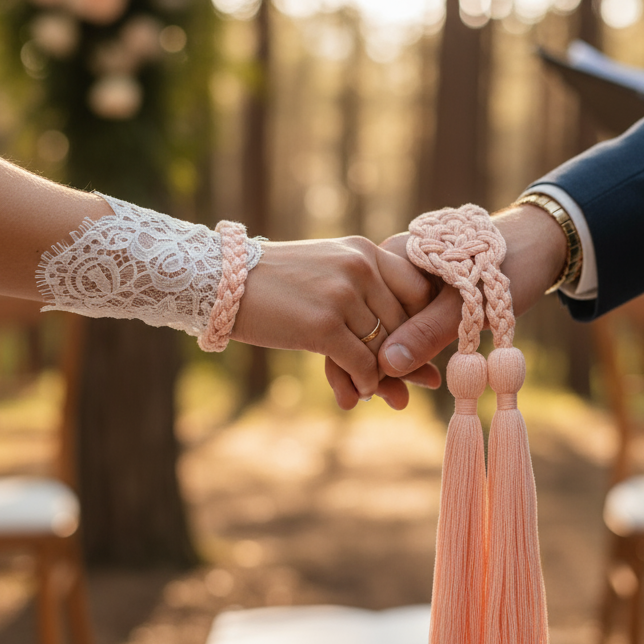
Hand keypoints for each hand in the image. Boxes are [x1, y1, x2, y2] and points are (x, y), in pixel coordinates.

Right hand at [231, 235, 435, 405]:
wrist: (224, 284)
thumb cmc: (279, 285)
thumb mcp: (328, 270)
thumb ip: (367, 293)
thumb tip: (406, 336)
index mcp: (364, 251)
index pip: (417, 290)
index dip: (420, 323)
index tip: (415, 347)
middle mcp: (359, 268)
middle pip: (402, 323)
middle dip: (406, 357)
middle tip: (413, 382)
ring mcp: (342, 295)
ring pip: (384, 346)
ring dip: (385, 375)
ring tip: (385, 391)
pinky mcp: (322, 326)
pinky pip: (362, 363)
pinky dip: (366, 383)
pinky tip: (361, 392)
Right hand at [326, 204, 567, 405]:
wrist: (540, 243)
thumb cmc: (508, 263)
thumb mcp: (469, 301)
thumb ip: (428, 331)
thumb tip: (387, 365)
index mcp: (394, 255)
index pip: (364, 310)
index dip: (366, 353)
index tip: (377, 391)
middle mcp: (391, 267)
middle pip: (372, 321)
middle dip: (376, 365)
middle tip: (386, 402)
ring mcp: (405, 281)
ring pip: (387, 328)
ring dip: (392, 363)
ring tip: (398, 399)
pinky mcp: (420, 296)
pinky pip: (405, 326)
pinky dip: (408, 352)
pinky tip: (410, 379)